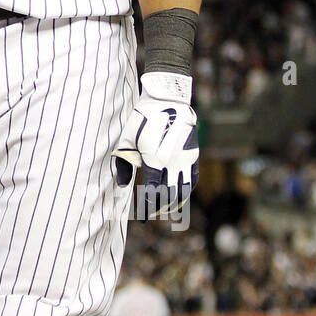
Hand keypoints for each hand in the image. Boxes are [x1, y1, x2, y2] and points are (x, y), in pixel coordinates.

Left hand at [112, 71, 197, 214]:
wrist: (166, 99)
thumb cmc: (141, 119)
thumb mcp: (126, 140)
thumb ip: (123, 163)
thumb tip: (122, 184)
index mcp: (154, 160)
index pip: (152, 192)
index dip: (147, 206)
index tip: (142, 215)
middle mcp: (172, 163)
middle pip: (168, 195)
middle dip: (159, 207)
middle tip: (151, 213)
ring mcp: (185, 159)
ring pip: (183, 190)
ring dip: (174, 202)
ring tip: (165, 208)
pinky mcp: (193, 154)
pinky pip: (192, 179)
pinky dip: (186, 190)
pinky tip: (179, 195)